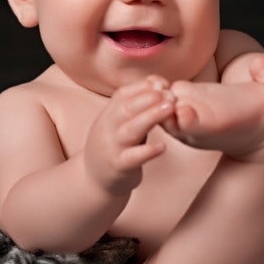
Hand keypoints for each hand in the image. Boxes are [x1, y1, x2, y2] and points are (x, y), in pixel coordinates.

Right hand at [82, 75, 174, 193]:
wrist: (93, 180)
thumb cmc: (115, 147)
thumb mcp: (120, 123)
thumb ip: (137, 107)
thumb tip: (158, 83)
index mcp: (108, 115)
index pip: (123, 94)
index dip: (144, 86)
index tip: (164, 83)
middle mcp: (107, 128)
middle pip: (127, 108)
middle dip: (149, 97)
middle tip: (170, 93)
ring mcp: (111, 148)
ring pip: (130, 129)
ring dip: (151, 116)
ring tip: (170, 107)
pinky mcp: (118, 167)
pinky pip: (132, 158)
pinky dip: (147, 151)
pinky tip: (162, 147)